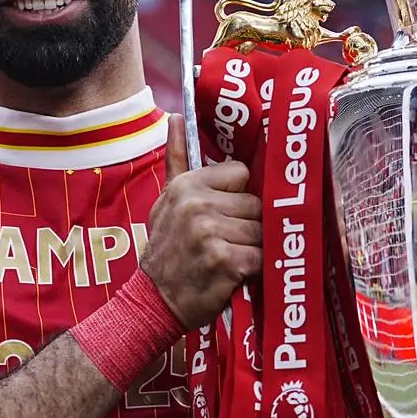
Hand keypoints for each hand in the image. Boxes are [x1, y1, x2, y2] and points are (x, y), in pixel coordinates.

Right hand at [142, 113, 262, 329]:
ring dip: (253, 249)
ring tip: (231, 259)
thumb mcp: (166, 200)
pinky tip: (234, 274)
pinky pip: (261, 257)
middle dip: (249, 226)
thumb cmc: (167, 248)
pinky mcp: (225, 260)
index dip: (239, 197)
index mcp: (187, 185)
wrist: (154, 300)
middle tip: (228, 242)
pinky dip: (254, 270)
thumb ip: (178, 158)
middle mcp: (198, 205)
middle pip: (255, 205)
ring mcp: (211, 232)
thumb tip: (174, 116)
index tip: (226, 214)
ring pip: (262, 231)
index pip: (241, 174)